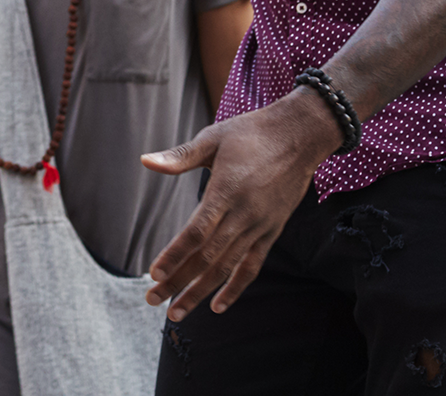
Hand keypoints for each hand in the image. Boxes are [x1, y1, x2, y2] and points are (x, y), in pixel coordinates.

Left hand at [140, 86, 339, 320]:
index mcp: (226, 190)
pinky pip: (252, 265)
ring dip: (201, 291)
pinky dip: (235, 287)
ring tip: (177, 312)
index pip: (197, 232)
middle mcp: (244, 214)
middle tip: (153, 300)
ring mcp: (260, 225)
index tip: (154, 273)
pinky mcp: (272, 231)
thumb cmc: (251, 133)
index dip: (175, 255)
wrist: (299, 136)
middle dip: (179, 281)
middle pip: (208, 257)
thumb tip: (146, 161)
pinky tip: (217, 306)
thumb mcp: (213, 138)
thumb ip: (180, 157)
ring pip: (228, 267)